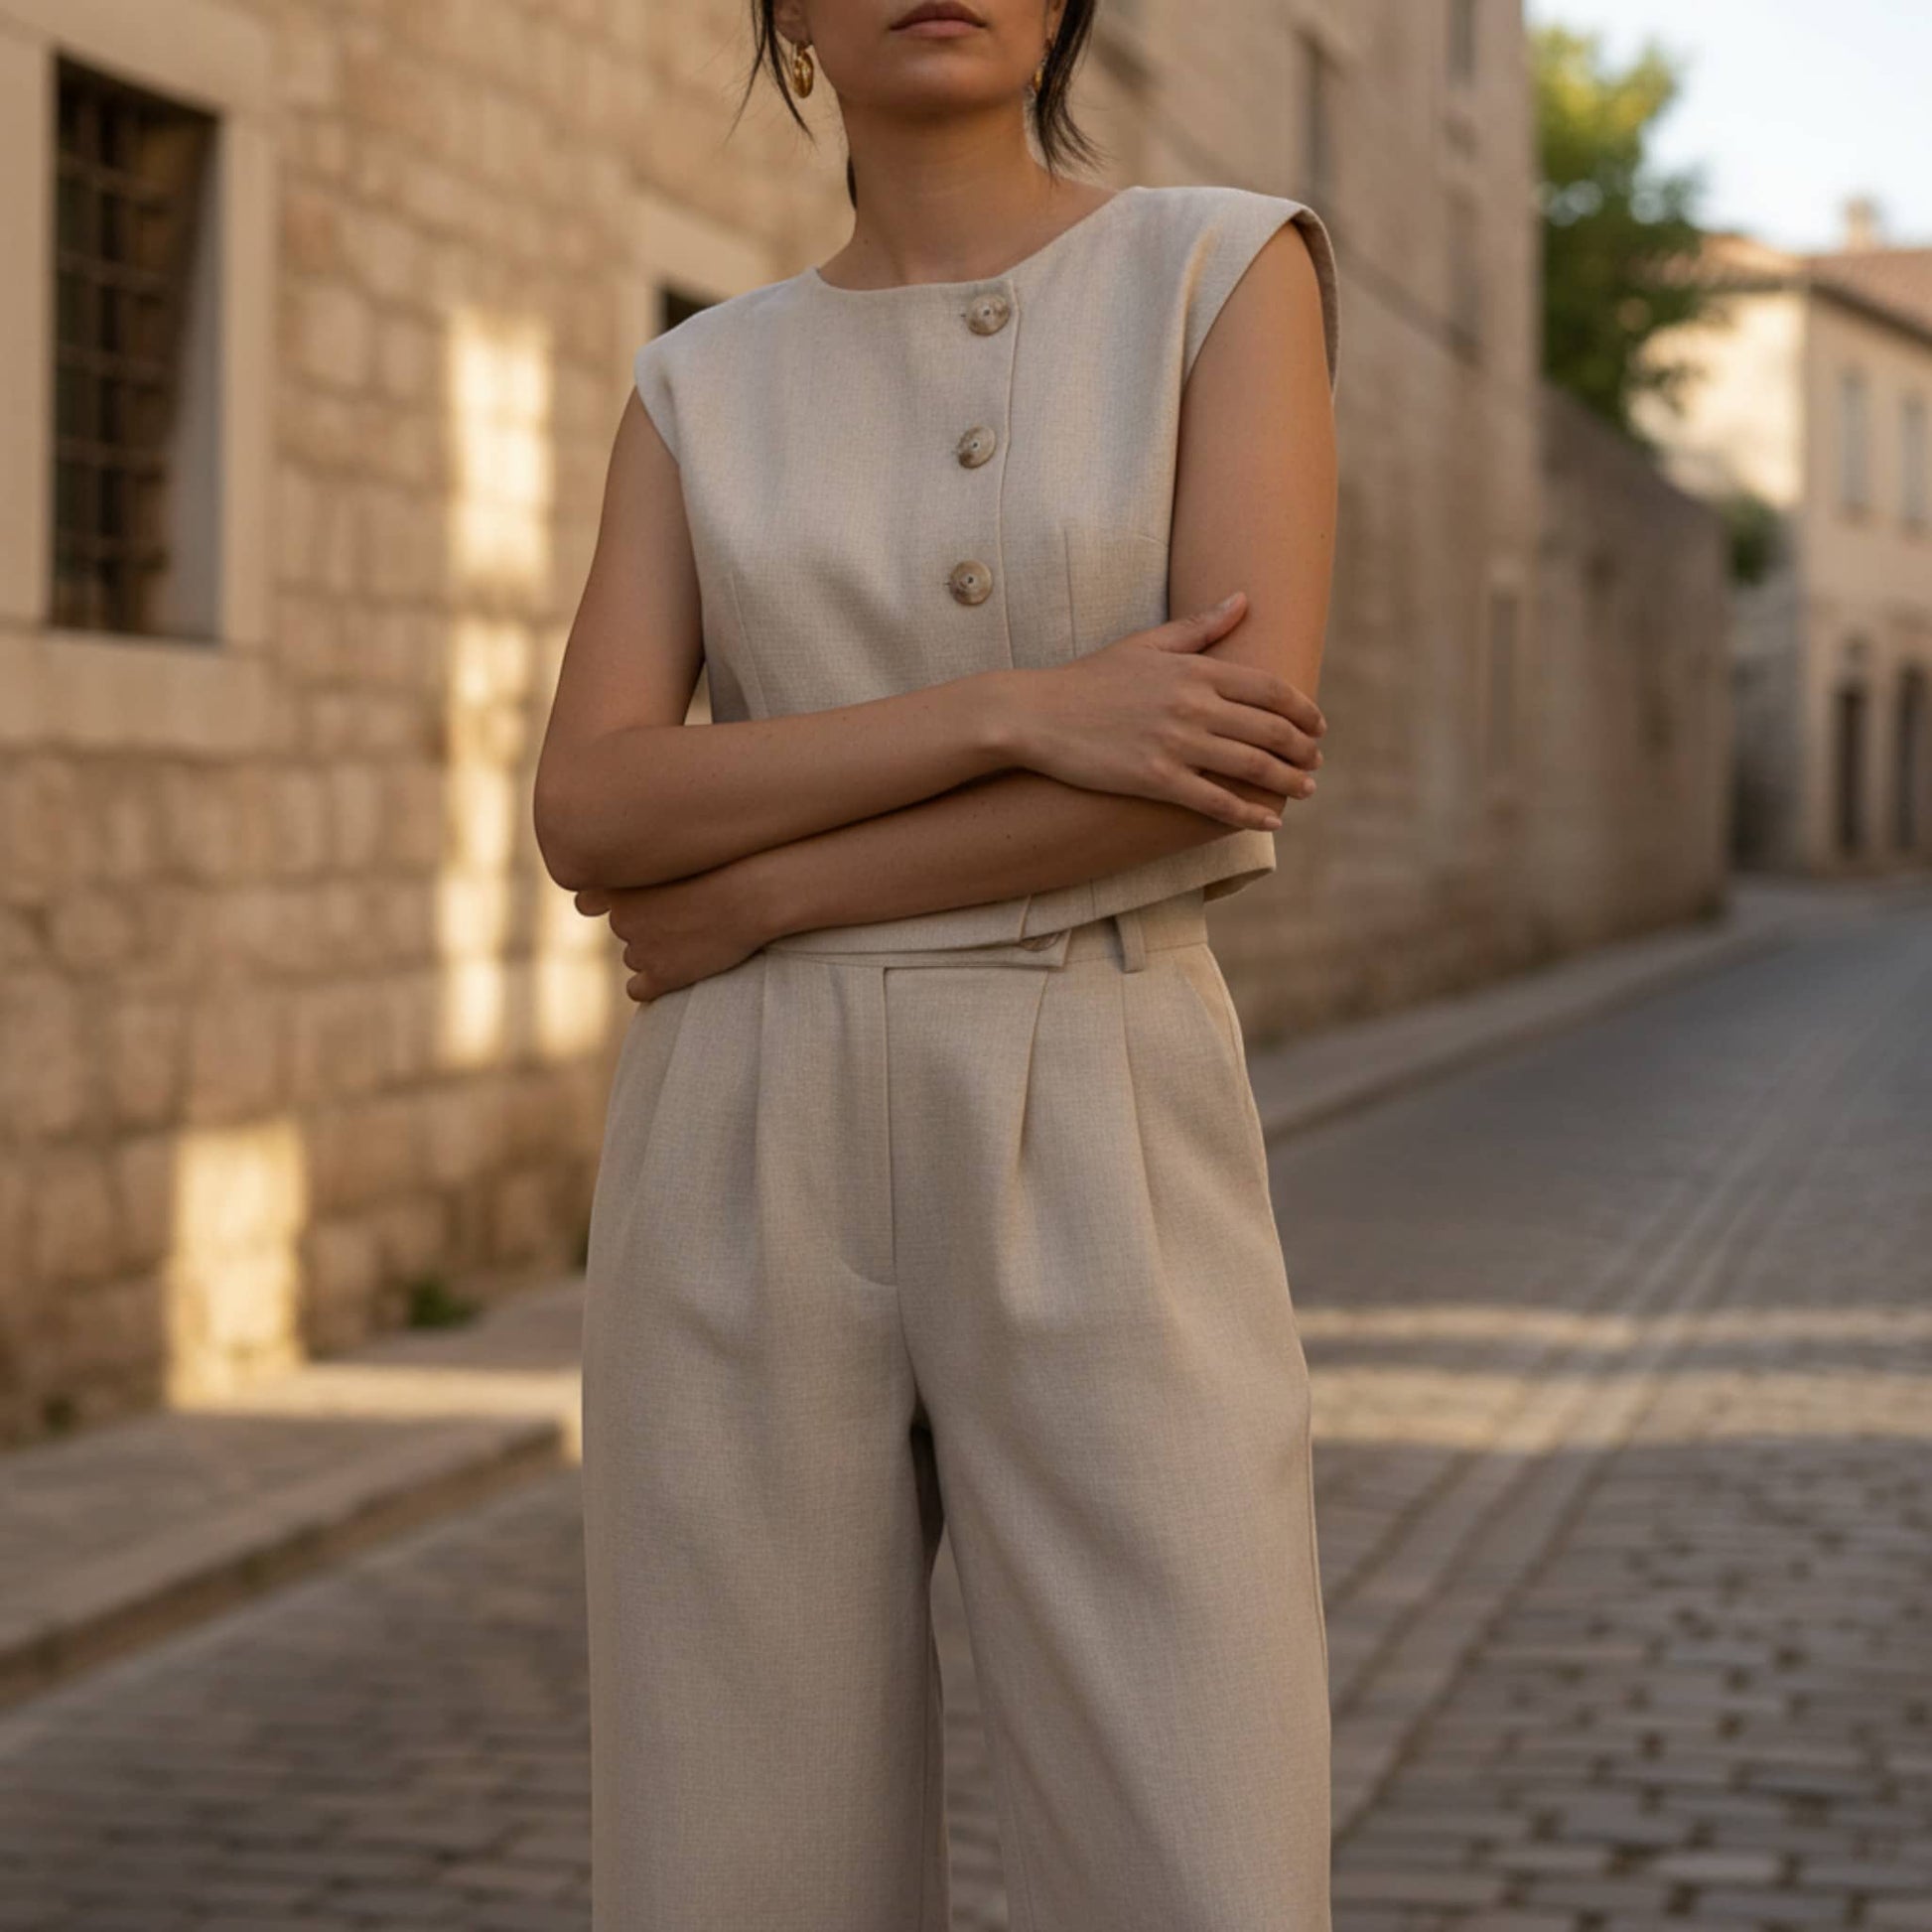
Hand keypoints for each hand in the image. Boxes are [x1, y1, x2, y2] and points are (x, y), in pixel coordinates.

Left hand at [573, 859, 767, 1003]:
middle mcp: (622, 918)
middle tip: (680, 915)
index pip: (587, 901)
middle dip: (643, 926)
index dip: (602, 904)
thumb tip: (610, 886)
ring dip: (655, 952)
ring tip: (693, 936)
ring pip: (634, 956)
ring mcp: (641, 949)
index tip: (624, 902)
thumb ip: (645, 866)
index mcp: (620, 885)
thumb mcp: (676, 856)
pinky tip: (676, 971)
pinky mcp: (661, 976)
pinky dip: (652, 984)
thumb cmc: (725, 867)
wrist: (755, 895)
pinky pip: (638, 989)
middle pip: (622, 929)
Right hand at [1007, 591, 1326, 830]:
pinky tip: (1270, 821)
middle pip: (1270, 729)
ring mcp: (1176, 744)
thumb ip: (1200, 626)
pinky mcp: (1156, 780)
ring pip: (1252, 766)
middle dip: (1303, 748)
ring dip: (1289, 781)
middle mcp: (1193, 705)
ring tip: (1307, 789)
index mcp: (1195, 669)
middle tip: (1316, 761)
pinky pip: (1215, 801)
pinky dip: (1249, 814)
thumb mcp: (1147, 644)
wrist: (1037, 714)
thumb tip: (1244, 600)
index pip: (1269, 689)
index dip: (1303, 709)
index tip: (1317, 725)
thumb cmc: (1090, 678)